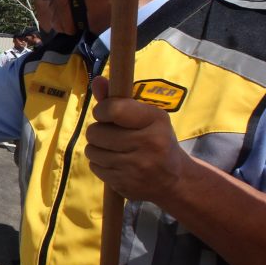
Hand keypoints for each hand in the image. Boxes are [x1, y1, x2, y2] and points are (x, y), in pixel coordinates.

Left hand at [85, 76, 188, 201]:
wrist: (174, 180)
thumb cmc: (157, 141)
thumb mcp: (146, 116)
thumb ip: (118, 99)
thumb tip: (96, 81)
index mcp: (155, 120)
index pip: (113, 109)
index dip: (102, 110)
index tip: (105, 114)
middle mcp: (148, 143)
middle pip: (96, 132)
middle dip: (98, 131)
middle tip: (111, 134)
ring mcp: (136, 166)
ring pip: (92, 150)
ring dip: (97, 148)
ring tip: (113, 149)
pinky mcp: (125, 183)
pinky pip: (95, 167)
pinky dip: (100, 163)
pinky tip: (116, 163)